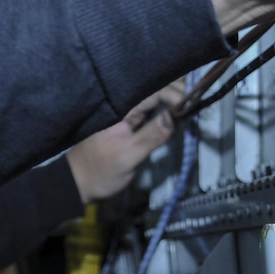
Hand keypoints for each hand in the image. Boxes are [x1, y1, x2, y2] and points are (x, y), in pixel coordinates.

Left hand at [68, 83, 184, 201]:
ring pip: (155, 97)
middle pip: (155, 88)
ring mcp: (127, 114)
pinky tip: (177, 112)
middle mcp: (124, 106)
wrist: (78, 184)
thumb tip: (174, 116)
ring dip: (173, 98)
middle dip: (177, 90)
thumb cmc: (99, 172)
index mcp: (121, 108)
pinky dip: (166, 109)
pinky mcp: (130, 124)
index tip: (190, 105)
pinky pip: (151, 109)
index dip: (174, 93)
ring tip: (191, 103)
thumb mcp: (128, 156)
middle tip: (197, 100)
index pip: (153, 91)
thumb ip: (151, 136)